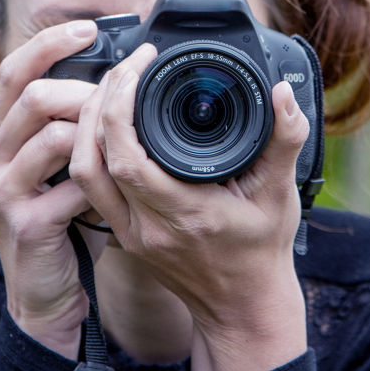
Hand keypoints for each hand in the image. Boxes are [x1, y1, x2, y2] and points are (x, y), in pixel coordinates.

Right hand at [0, 20, 105, 358]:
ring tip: (127, 139)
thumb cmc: (63, 218)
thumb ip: (65, 118)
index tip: (92, 28)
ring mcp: (2, 189)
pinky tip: (119, 187)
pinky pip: (71, 184)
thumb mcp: (58, 162)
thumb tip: (101, 65)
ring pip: (53, 134)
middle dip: (87, 89)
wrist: (46, 292)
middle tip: (126, 94)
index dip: (50, 43)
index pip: (12, 69)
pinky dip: (102, 180)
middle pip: (33, 95)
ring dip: (98, 131)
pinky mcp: (23, 221)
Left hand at [69, 44, 310, 370]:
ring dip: (87, 124)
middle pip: (93, 158)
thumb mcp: (282, 191)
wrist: (243, 306)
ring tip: (112, 87)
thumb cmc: (263, 249)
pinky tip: (105, 121)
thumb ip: (286, 138)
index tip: (141, 64)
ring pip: (82, 172)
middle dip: (99, 102)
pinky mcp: (122, 234)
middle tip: (125, 66)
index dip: (121, 104)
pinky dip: (89, 147)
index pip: (128, 157)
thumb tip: (282, 94)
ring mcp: (130, 233)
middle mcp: (148, 226)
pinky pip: (90, 185)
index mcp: (185, 213)